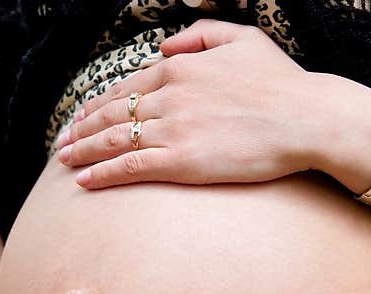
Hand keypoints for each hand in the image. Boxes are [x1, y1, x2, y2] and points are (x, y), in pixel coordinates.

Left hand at [54, 18, 326, 188]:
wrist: (307, 118)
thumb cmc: (282, 82)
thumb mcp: (243, 38)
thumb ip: (200, 35)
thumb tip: (164, 48)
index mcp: (180, 67)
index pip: (126, 87)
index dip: (99, 104)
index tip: (83, 117)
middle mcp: (169, 95)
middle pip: (112, 113)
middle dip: (82, 129)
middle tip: (63, 143)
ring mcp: (172, 129)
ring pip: (113, 140)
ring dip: (83, 152)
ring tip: (64, 161)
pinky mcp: (180, 161)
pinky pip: (130, 167)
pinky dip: (102, 174)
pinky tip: (84, 181)